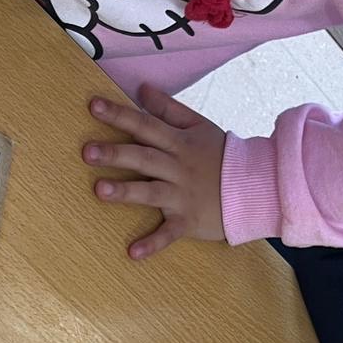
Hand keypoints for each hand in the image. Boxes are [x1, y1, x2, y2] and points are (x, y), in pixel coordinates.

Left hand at [83, 85, 225, 254]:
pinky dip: (152, 244)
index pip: (145, 125)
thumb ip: (168, 109)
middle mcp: (178, 168)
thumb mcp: (198, 125)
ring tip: (99, 191)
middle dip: (116, 154)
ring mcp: (182, 196)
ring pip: (151, 192)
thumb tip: (142, 89)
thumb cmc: (221, 155)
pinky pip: (168, 234)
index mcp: (179, 142)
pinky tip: (132, 253)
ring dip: (126, 192)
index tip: (93, 106)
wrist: (254, 186)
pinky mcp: (188, 221)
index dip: (120, 115)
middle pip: (144, 158)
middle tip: (87, 151)